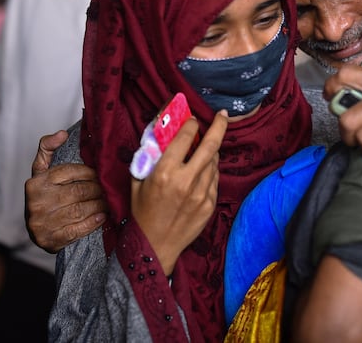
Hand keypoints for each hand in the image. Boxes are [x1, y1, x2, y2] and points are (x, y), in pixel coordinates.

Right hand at [25, 131, 106, 252]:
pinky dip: (93, 222)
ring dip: (100, 204)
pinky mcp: (51, 240)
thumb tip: (61, 133)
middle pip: (79, 191)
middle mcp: (37, 202)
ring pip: (81, 209)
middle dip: (99, 189)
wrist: (38, 230)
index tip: (101, 174)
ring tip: (110, 201)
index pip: (70, 171)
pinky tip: (103, 216)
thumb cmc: (45, 195)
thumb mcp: (42, 171)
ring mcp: (42, 222)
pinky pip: (78, 229)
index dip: (90, 172)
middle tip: (110, 188)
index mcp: (37, 182)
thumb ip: (48, 149)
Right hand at [131, 112, 226, 274]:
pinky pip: (214, 179)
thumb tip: (162, 134)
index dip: (191, 124)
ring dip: (212, 152)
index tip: (192, 119)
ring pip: (214, 162)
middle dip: (219, 126)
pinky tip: (202, 172)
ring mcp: (201, 194)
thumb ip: (150, 158)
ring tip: (204, 150)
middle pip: (211, 145)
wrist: (155, 246)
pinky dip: (210, 171)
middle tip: (223, 115)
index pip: (185, 137)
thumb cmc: (143, 212)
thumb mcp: (138, 181)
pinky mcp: (210, 204)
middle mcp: (186, 181)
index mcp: (165, 172)